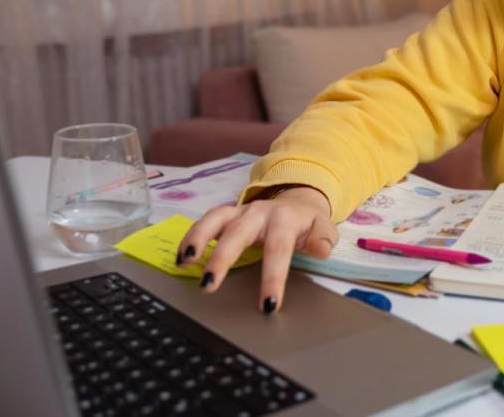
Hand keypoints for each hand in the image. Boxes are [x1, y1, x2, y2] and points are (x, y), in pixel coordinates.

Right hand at [176, 185, 337, 312]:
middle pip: (237, 233)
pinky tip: (180, 258)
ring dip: (197, 240)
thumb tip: (320, 251)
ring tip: (185, 262)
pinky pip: (204, 222)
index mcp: (284, 219)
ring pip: (214, 221)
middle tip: (209, 285)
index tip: (268, 304)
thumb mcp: (323, 228)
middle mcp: (258, 212)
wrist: (297, 200)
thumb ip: (323, 239)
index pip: (278, 249)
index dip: (273, 277)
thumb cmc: (306, 222)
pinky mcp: (226, 215)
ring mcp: (239, 212)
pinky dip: (190, 238)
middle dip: (221, 259)